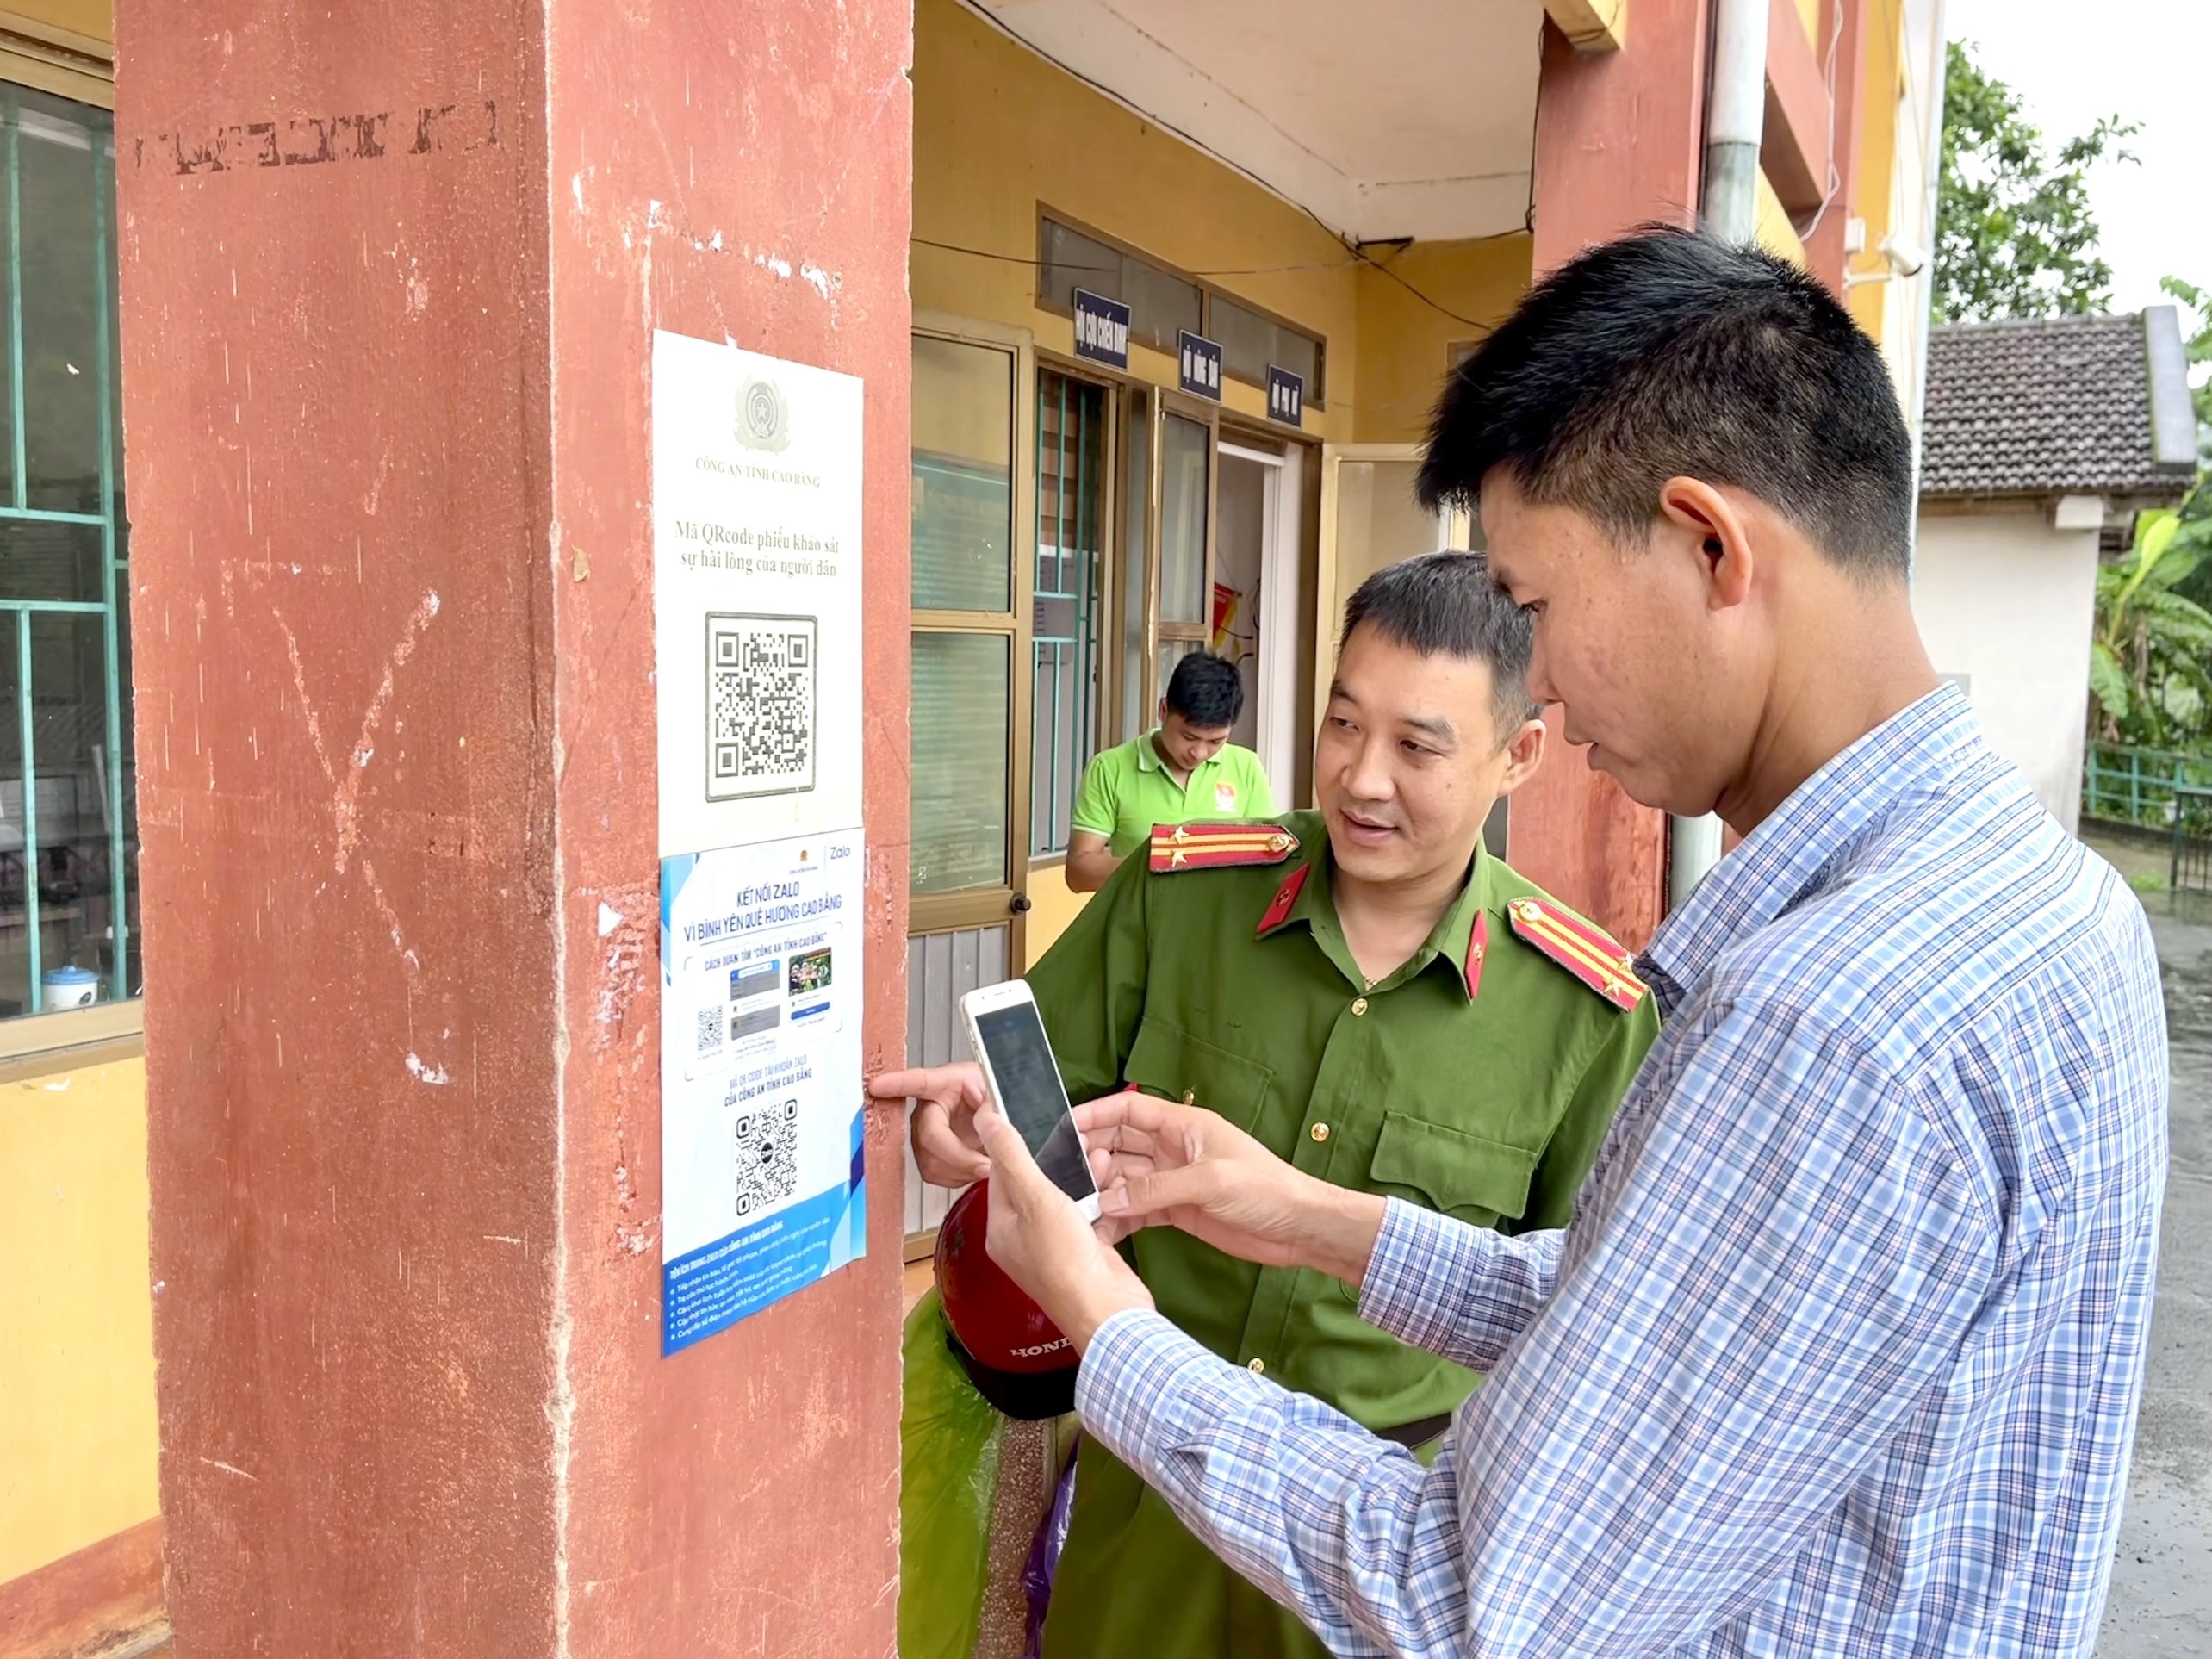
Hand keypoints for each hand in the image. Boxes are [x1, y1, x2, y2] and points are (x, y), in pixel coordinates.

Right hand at [867, 1062, 990, 1186]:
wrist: (997, 1127)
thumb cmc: (994, 1103)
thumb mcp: (1000, 1096)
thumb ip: (993, 1104)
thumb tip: (984, 1114)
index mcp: (948, 1083)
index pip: (919, 1081)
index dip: (897, 1083)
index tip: (878, 1085)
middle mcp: (931, 1107)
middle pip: (928, 1135)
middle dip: (958, 1156)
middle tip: (986, 1165)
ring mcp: (925, 1131)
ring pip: (928, 1159)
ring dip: (959, 1170)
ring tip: (984, 1166)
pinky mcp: (927, 1154)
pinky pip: (931, 1173)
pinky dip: (954, 1177)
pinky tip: (970, 1169)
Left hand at [974, 1104, 1153, 1352]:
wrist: (1107, 1309)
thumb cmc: (1064, 1259)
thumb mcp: (1035, 1197)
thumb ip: (1011, 1156)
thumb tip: (985, 1118)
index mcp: (1000, 1229)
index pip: (999, 1176)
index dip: (1014, 1145)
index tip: (1030, 1118)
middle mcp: (1022, 1239)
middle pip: (1033, 1185)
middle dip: (1054, 1157)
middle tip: (1073, 1132)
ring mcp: (1053, 1248)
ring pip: (1062, 1199)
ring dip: (1079, 1174)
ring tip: (1098, 1151)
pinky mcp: (1082, 1252)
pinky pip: (1085, 1214)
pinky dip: (1097, 1195)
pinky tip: (1111, 1178)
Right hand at [1076, 1092, 1386, 1285]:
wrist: (1299, 1227)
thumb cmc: (1266, 1190)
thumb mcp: (1209, 1182)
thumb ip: (1157, 1188)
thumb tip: (1110, 1199)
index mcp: (1184, 1127)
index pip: (1128, 1110)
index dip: (1095, 1115)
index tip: (1063, 1129)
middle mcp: (1174, 1150)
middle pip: (1121, 1144)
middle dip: (1093, 1157)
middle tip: (1067, 1178)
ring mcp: (1175, 1180)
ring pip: (1126, 1179)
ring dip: (1104, 1191)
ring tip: (1080, 1208)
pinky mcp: (1179, 1210)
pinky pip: (1139, 1209)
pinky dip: (1120, 1217)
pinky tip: (1103, 1229)